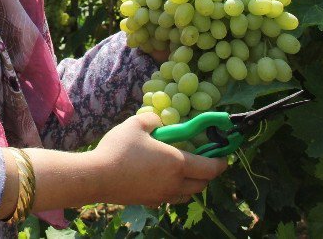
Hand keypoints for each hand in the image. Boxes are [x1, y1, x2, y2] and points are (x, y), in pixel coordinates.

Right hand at [85, 112, 227, 205]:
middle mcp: (174, 183)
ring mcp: (162, 195)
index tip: (225, 156)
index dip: (221, 162)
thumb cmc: (119, 149)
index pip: (210, 168)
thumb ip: (153, 119)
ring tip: (184, 172)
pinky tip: (162, 180)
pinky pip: (170, 198)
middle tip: (204, 161)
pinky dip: (175, 191)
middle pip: (202, 184)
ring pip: (187, 195)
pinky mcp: (150, 202)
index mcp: (177, 163)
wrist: (97, 177)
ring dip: (192, 185)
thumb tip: (160, 120)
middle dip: (208, 174)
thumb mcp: (136, 124)